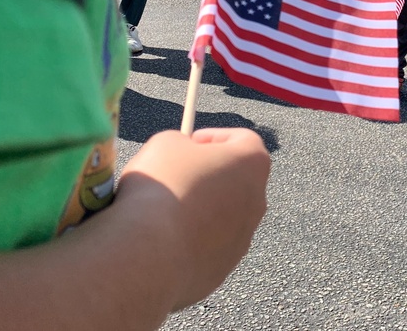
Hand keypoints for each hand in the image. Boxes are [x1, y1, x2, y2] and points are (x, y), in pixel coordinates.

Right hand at [118, 128, 269, 311]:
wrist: (149, 254)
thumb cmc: (161, 188)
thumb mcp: (165, 143)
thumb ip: (181, 143)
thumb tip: (181, 154)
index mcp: (252, 164)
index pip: (243, 140)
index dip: (214, 137)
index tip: (189, 143)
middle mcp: (256, 201)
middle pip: (235, 180)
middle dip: (207, 175)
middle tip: (174, 175)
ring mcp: (243, 239)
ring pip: (221, 217)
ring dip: (198, 210)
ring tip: (161, 210)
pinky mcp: (223, 269)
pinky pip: (206, 247)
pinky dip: (188, 240)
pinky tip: (159, 240)